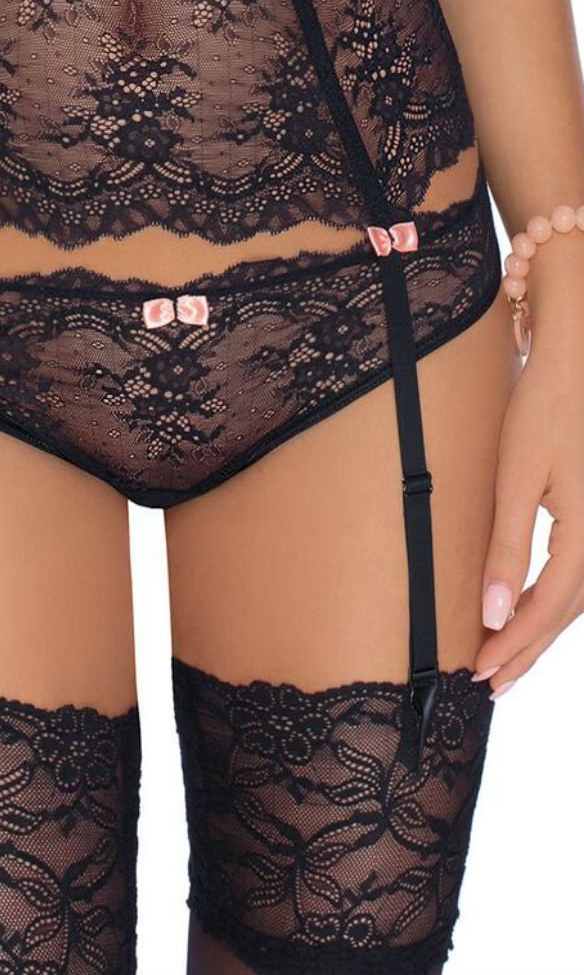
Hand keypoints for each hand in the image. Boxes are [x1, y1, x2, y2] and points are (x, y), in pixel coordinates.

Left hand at [473, 324, 583, 696]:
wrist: (576, 368)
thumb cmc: (544, 413)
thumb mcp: (517, 479)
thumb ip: (506, 547)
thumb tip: (493, 612)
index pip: (546, 608)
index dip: (512, 644)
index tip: (479, 672)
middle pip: (565, 613)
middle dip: (525, 650)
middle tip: (488, 684)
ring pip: (575, 599)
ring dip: (539, 631)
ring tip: (504, 661)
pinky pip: (577, 575)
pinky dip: (551, 602)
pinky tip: (526, 611)